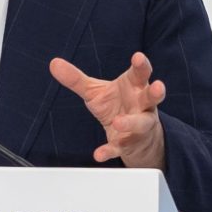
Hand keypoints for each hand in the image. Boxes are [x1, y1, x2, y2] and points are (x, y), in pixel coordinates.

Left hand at [49, 52, 166, 169]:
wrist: (133, 135)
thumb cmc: (117, 104)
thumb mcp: (95, 91)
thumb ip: (76, 78)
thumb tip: (54, 63)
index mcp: (134, 86)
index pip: (140, 73)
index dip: (141, 65)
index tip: (139, 57)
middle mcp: (142, 104)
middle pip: (152, 96)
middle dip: (155, 91)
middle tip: (157, 86)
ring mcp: (139, 124)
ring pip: (142, 123)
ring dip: (132, 122)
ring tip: (119, 122)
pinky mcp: (129, 143)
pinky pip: (121, 147)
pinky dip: (110, 150)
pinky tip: (99, 153)